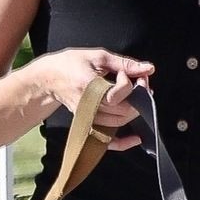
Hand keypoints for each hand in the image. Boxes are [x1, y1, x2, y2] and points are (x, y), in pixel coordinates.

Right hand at [40, 48, 154, 152]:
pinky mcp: (88, 125)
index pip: (118, 95)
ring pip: (119, 122)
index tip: (126, 73)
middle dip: (138, 97)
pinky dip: (122, 143)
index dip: (129, 83)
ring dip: (134, 111)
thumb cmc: (72, 64)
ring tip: (136, 95)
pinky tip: (136, 138)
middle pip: (122, 111)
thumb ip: (124, 64)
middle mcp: (88, 107)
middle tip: (139, 82)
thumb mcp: (98, 57)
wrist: (50, 78)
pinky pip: (107, 141)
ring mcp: (88, 119)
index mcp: (89, 88)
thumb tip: (149, 69)